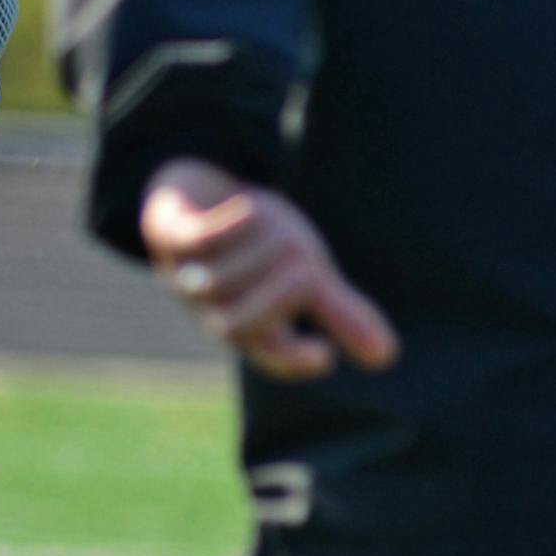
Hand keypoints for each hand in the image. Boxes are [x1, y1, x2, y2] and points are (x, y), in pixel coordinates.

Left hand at [142, 158, 399, 380]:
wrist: (192, 191)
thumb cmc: (255, 242)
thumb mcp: (303, 272)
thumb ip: (337, 310)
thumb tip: (386, 356)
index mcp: (250, 323)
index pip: (269, 359)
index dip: (293, 363)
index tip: (324, 354)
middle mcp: (213, 307)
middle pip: (239, 326)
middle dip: (282, 291)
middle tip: (305, 262)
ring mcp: (185, 272)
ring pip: (217, 282)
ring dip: (260, 247)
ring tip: (275, 223)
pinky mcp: (169, 233)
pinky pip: (192, 241)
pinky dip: (226, 227)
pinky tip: (249, 209)